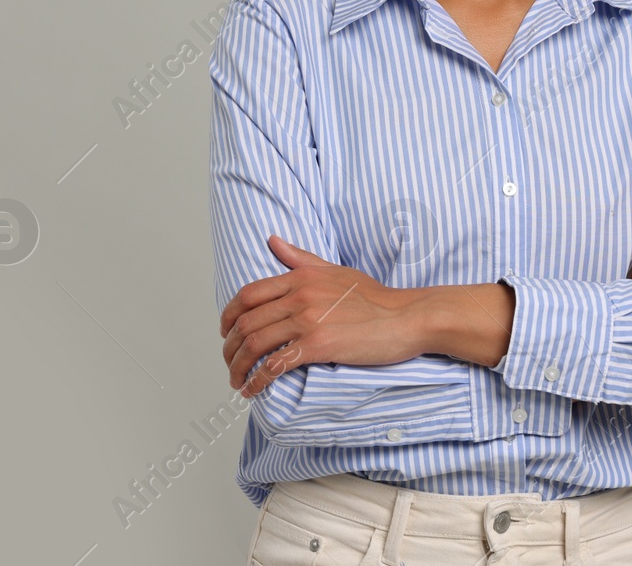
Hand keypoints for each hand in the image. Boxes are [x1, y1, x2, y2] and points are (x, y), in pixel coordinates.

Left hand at [219, 235, 427, 397]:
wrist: (407, 317)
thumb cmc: (375, 297)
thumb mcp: (334, 270)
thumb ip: (300, 258)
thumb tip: (272, 241)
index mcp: (300, 276)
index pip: (248, 295)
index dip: (228, 316)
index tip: (224, 332)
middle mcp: (299, 295)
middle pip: (246, 322)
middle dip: (230, 347)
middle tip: (229, 363)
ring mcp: (308, 320)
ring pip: (256, 344)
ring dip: (239, 367)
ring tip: (237, 381)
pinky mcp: (318, 345)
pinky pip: (276, 364)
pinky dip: (258, 380)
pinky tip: (253, 390)